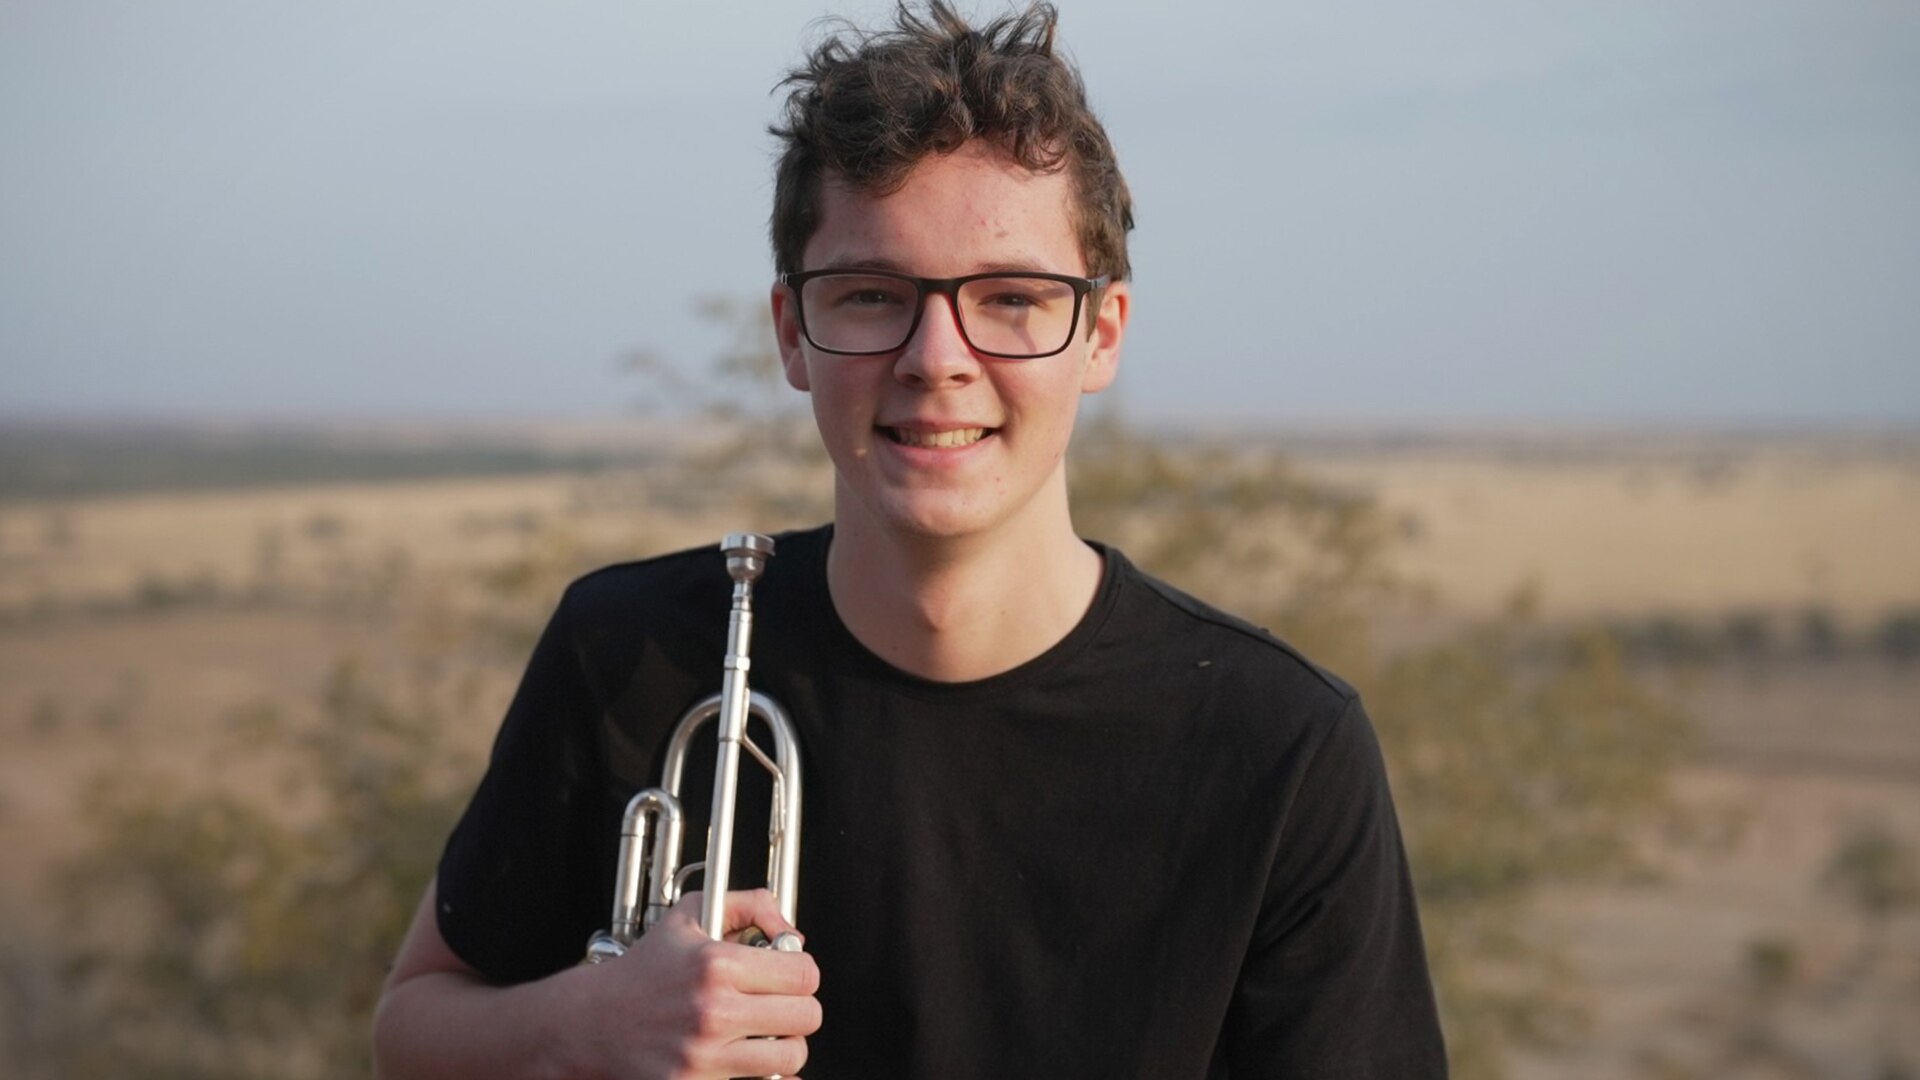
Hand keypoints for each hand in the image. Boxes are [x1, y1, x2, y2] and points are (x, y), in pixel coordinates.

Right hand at [575, 888, 820, 1078]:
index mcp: (716, 965)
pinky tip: (751, 1062)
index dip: (802, 972)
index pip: (804, 973)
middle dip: (798, 1007)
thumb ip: (749, 905)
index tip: (789, 974)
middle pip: (806, 1016)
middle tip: (779, 1005)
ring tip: (765, 1035)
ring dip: (785, 1045)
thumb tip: (792, 934)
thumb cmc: (643, 971)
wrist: (590, 1022)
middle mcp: (713, 1011)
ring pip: (791, 1057)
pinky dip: (765, 1077)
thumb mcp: (691, 916)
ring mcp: (704, 1055)